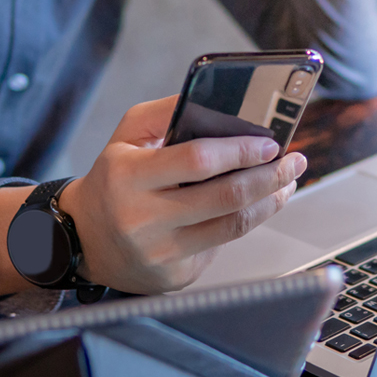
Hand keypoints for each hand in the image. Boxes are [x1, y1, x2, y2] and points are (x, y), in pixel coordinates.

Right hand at [57, 96, 305, 293]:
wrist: (82, 238)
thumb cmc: (114, 179)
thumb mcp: (126, 136)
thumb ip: (166, 112)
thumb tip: (218, 100)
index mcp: (128, 176)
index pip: (198, 161)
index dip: (241, 151)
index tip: (270, 143)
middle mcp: (142, 218)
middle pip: (226, 197)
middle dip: (270, 177)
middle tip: (294, 161)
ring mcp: (159, 252)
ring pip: (233, 226)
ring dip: (270, 202)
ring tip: (285, 183)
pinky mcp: (174, 276)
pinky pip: (221, 247)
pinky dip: (242, 223)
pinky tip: (253, 207)